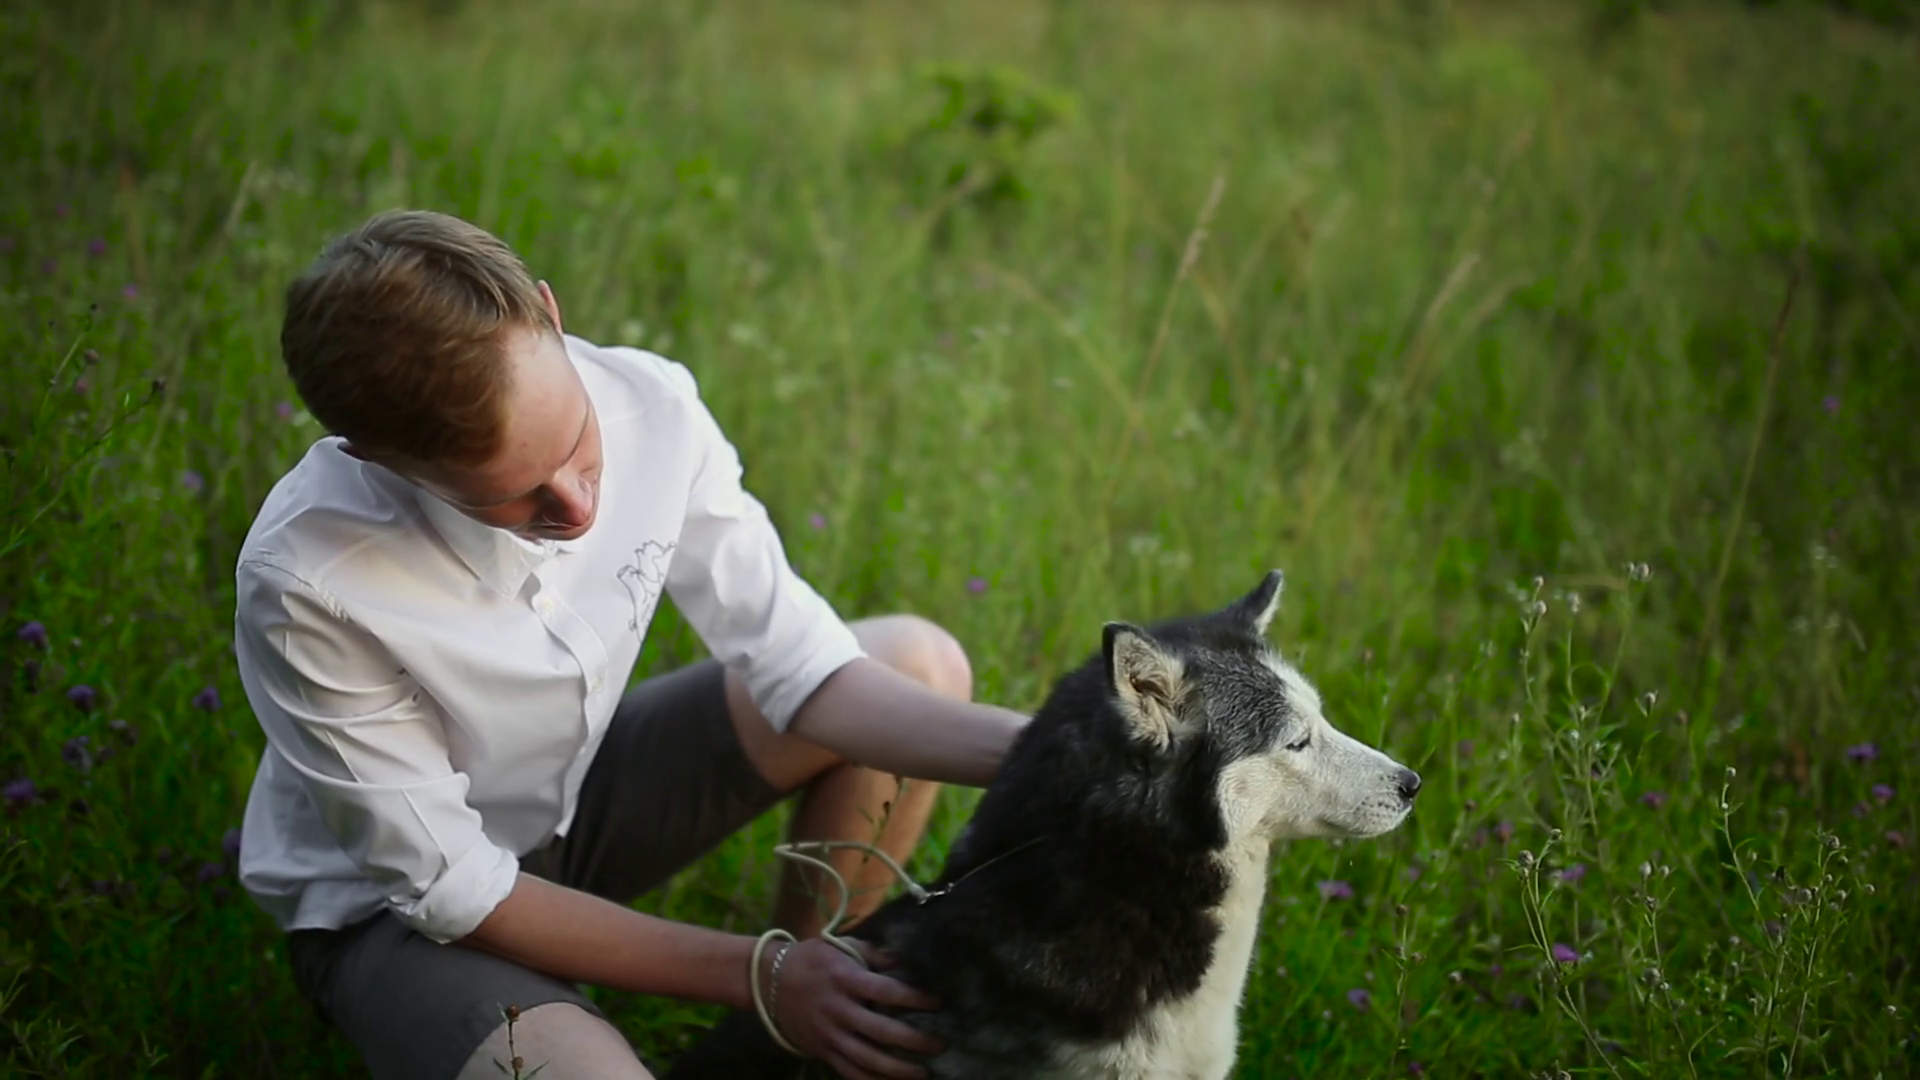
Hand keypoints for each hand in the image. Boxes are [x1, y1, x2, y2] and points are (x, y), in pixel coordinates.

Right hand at [769, 937, 944, 1079]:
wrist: (767, 980)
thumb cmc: (811, 958)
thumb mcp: (840, 946)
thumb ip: (874, 954)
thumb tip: (905, 960)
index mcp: (845, 979)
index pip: (886, 991)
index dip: (914, 999)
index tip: (937, 1003)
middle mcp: (838, 1009)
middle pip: (881, 1031)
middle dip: (913, 1041)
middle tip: (939, 1045)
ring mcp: (828, 1034)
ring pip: (867, 1058)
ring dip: (897, 1069)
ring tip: (923, 1073)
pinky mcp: (821, 1050)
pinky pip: (848, 1072)